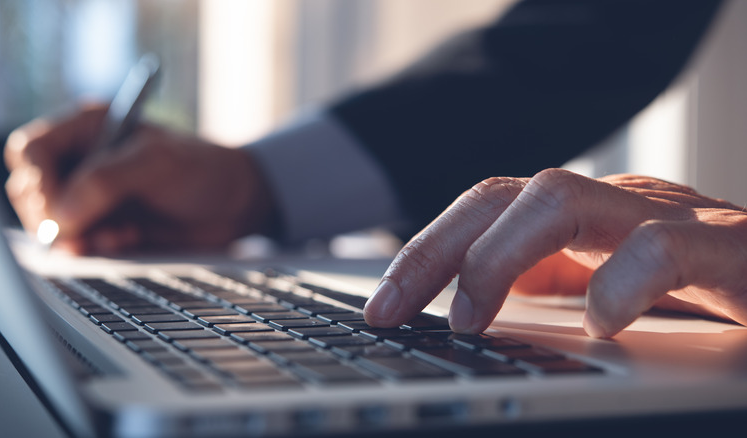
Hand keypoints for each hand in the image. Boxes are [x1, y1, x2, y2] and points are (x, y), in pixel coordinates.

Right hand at [5, 104, 276, 253]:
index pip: (31, 151)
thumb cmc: (202, 170)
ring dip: (78, 236)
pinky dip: (95, 248)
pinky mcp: (102, 227)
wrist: (234, 205)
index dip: (37, 182)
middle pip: (29, 191)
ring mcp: (88, 197)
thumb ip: (103, 183)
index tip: (57, 211)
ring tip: (120, 232)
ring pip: (49, 224)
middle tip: (86, 230)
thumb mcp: (155, 165)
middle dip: (54, 216)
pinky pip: (77, 246)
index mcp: (86, 128)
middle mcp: (80, 160)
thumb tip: (59, 215)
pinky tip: (126, 240)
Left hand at [363, 168, 746, 337]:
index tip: (380, 306)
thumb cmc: (705, 304)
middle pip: (503, 195)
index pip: (485, 209)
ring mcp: (670, 219)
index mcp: (585, 221)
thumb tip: (466, 319)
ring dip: (496, 259)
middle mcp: (617, 207)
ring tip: (469, 320)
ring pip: (561, 199)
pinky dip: (617, 285)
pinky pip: (662, 247)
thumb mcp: (606, 297)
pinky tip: (599, 325)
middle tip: (391, 309)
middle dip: (434, 250)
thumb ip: (546, 296)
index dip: (424, 251)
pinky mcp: (731, 250)